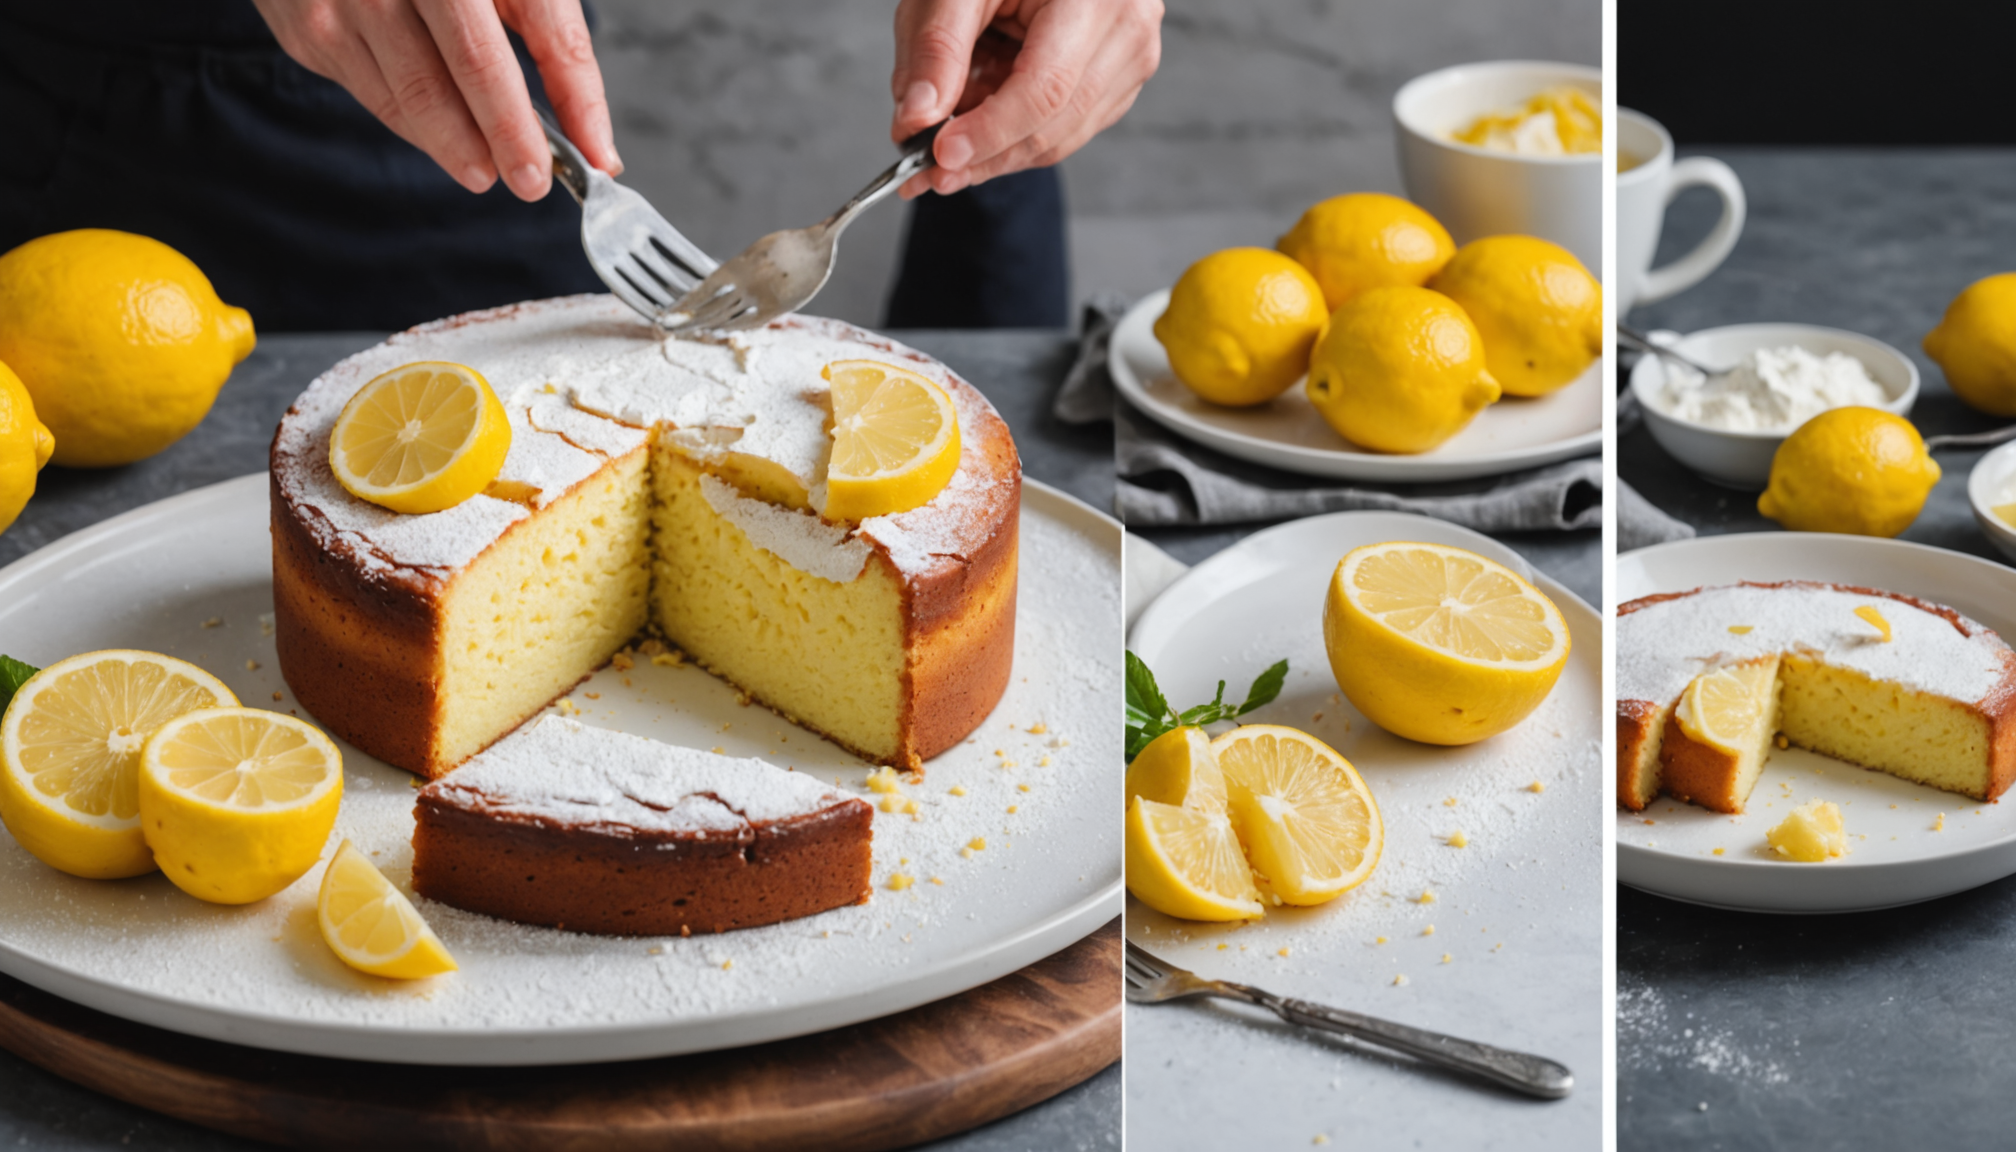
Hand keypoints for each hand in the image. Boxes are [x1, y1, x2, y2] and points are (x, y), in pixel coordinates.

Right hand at [252, 0, 619, 200]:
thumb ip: (557, 47)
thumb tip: (593, 144)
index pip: (546, 28)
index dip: (574, 98)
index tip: (592, 158)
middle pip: (471, 64)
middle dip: (507, 135)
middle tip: (531, 183)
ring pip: (415, 93)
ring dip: (458, 144)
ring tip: (484, 171)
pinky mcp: (309, 28)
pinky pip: (375, 94)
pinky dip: (414, 123)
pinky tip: (438, 134)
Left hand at [889, 0, 1163, 197]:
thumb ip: (935, 49)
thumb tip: (916, 121)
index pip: (1045, 88)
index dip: (990, 131)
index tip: (939, 155)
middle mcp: (1128, 24)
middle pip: (1056, 123)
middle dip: (987, 154)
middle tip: (929, 171)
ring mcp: (1133, 55)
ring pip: (1062, 137)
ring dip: (998, 151)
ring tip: (947, 141)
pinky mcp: (1123, 77)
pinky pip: (1070, 128)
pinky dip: (1019, 136)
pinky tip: (982, 120)